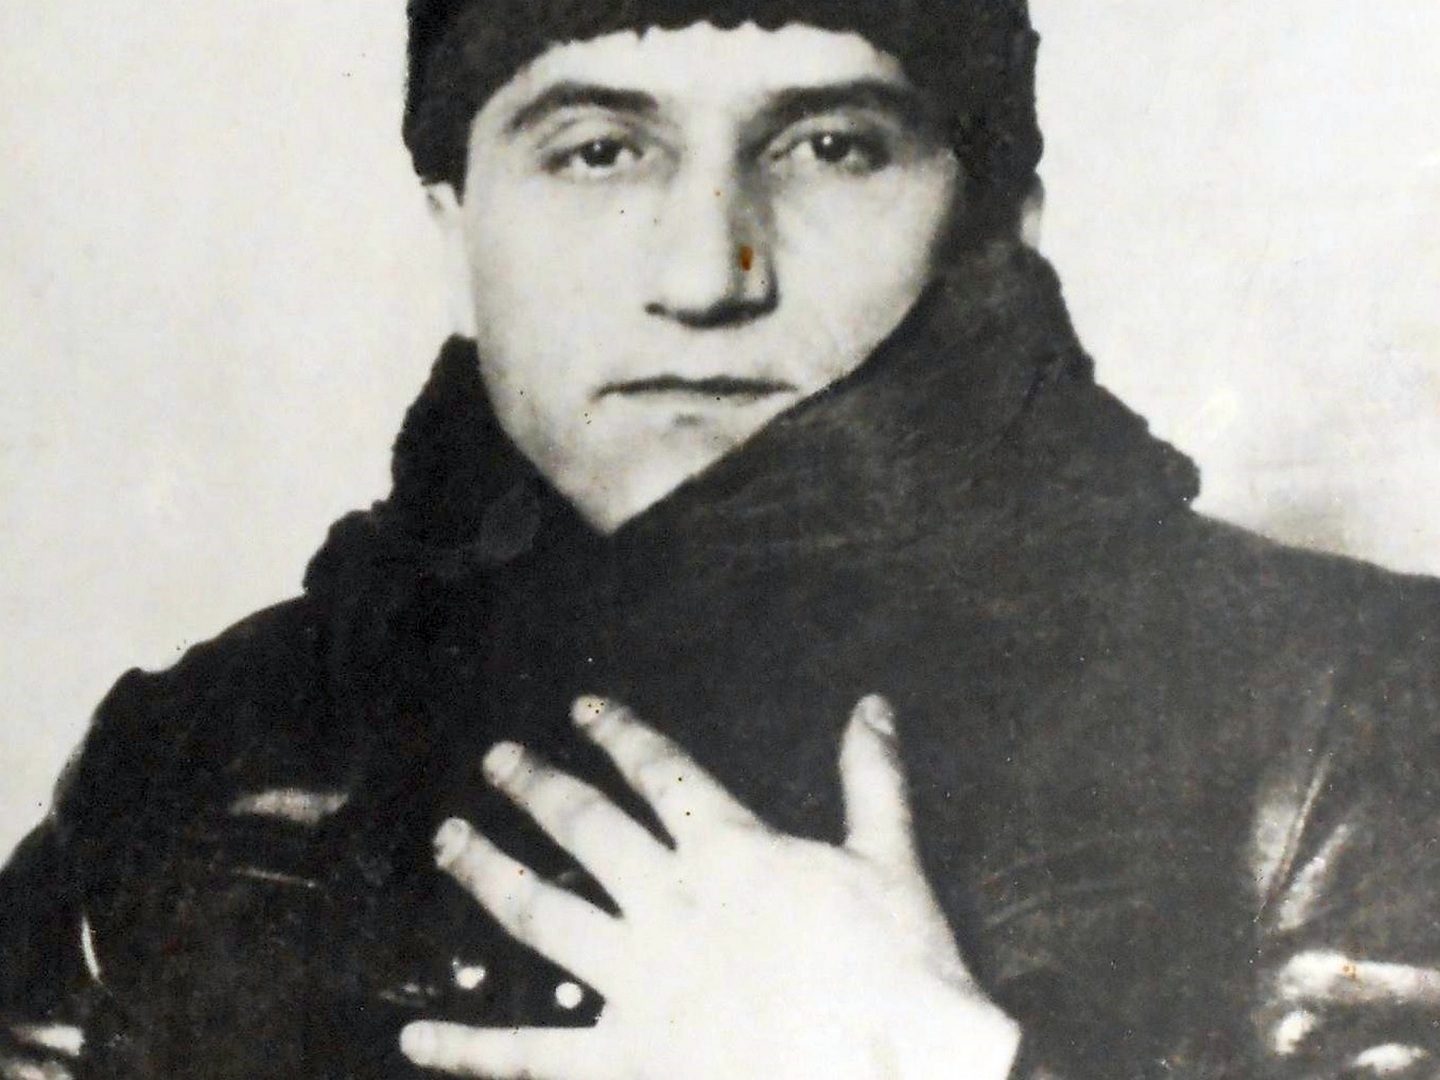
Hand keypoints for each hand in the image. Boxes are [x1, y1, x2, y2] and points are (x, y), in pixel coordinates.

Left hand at [400, 695, 1019, 1079]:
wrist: (889, 1069)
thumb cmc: (899, 972)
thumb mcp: (891, 863)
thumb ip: (873, 782)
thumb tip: (871, 705)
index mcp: (729, 851)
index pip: (663, 772)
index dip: (622, 735)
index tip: (583, 708)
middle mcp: (667, 903)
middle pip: (585, 828)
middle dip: (538, 786)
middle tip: (496, 759)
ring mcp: (636, 981)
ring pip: (541, 913)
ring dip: (489, 873)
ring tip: (446, 840)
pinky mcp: (624, 1060)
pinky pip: (532, 1054)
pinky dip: (470, 1049)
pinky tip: (414, 1040)